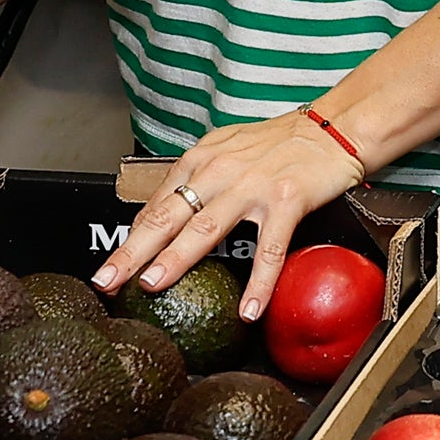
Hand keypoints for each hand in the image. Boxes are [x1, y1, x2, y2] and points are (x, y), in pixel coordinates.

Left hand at [98, 110, 363, 308]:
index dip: (131, 236)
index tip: (111, 264)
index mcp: (202, 159)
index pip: (157, 203)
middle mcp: (220, 171)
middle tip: (106, 279)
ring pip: (205, 229)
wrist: (333, 129)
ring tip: (152, 285)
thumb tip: (168, 214)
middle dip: (132, 250)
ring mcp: (252, 187)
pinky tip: (248, 310)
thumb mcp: (229, 150)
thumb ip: (199, 177)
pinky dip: (258, 284)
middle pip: (167, 217)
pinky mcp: (286, 201)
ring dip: (175, 259)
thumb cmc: (280, 144)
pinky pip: (268, 250)